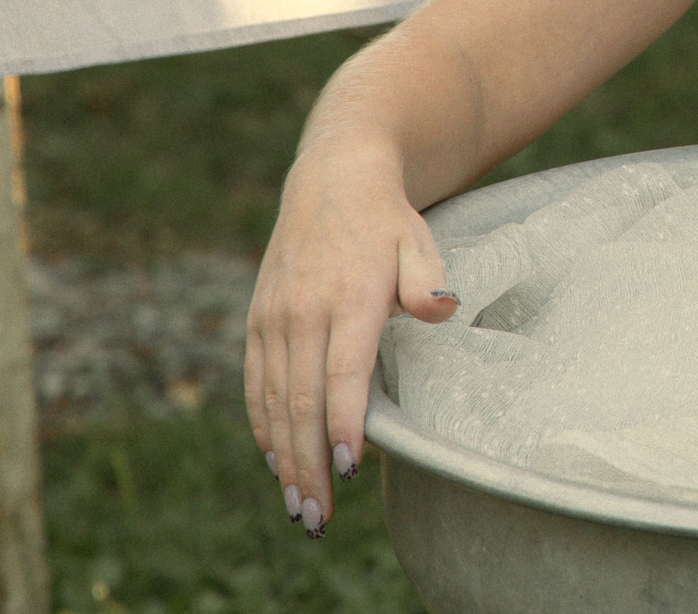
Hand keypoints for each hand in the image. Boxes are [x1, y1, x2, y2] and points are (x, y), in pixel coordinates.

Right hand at [245, 139, 456, 536]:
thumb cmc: (387, 221)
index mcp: (347, 297)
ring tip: (299, 507)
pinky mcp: (257, 323)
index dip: (343, 422)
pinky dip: (265, 427)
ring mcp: (273, 319)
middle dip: (309, 463)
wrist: (333, 179)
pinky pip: (256, 386)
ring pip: (274, 402)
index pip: (342, 373)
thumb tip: (441, 309)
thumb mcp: (419, 239)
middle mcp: (302, 312)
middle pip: (302, 401)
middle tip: (318, 518)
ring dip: (284, 459)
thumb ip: (427, 279)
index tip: (348, 469)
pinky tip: (278, 461)